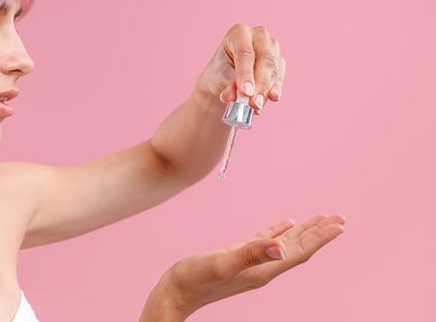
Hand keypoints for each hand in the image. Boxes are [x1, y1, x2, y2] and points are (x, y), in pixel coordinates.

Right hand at [140, 214, 344, 320]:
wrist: (174, 294)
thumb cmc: (193, 280)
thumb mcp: (222, 264)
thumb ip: (251, 254)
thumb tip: (282, 247)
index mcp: (263, 269)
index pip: (299, 252)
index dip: (320, 238)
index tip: (339, 224)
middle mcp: (261, 268)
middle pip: (297, 249)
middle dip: (319, 234)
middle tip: (339, 219)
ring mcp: (250, 264)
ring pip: (284, 245)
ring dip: (303, 233)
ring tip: (319, 221)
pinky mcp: (237, 257)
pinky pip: (265, 242)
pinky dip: (278, 232)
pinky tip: (284, 226)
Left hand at [195, 23, 285, 114]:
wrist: (227, 80)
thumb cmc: (221, 75)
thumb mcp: (220, 80)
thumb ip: (229, 87)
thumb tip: (233, 99)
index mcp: (239, 33)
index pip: (245, 53)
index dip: (246, 73)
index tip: (245, 92)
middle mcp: (258, 35)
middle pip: (264, 60)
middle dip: (260, 85)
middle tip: (254, 104)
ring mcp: (272, 47)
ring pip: (274, 69)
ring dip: (266, 90)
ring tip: (257, 107)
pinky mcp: (280, 61)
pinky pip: (279, 77)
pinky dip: (274, 90)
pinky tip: (272, 98)